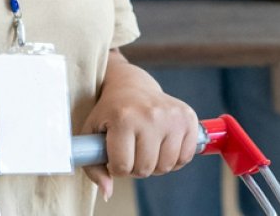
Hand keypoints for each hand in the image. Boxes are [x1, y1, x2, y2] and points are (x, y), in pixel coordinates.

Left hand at [81, 55, 197, 200]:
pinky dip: (174, 158)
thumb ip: (93, 166)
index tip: (115, 156)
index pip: (123, 167)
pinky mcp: (188, 117)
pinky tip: (162, 145)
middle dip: (136, 167)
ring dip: (155, 164)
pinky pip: (185, 157)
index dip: (117, 167)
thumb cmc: (110, 113)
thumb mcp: (91, 134)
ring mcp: (172, 116)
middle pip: (145, 169)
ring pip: (166, 166)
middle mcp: (150, 115)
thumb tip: (107, 193)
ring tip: (146, 148)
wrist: (132, 86)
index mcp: (123, 117)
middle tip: (131, 151)